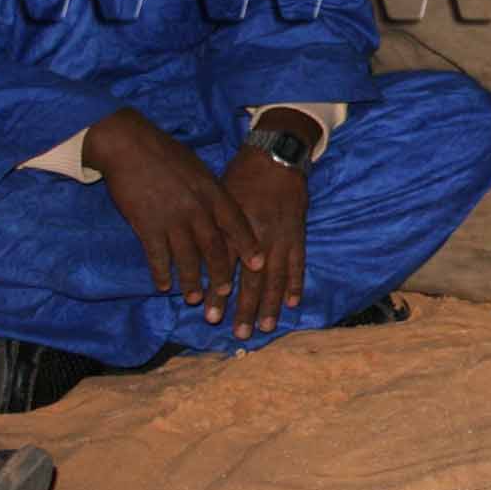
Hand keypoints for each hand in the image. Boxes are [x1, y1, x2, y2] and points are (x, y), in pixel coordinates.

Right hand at [86, 107, 262, 321]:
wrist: (130, 145)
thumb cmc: (165, 154)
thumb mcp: (198, 168)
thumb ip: (210, 192)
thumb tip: (220, 212)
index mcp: (212, 192)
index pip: (236, 224)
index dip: (249, 246)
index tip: (260, 265)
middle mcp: (197, 208)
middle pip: (214, 248)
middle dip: (221, 274)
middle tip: (224, 294)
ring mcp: (172, 219)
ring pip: (187, 258)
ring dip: (192, 281)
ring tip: (194, 298)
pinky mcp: (147, 225)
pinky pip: (157, 256)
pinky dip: (162, 273)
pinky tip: (163, 286)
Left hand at [217, 109, 315, 338]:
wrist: (276, 156)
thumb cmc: (241, 175)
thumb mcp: (218, 198)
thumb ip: (210, 228)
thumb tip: (192, 254)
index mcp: (235, 228)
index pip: (225, 269)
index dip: (219, 294)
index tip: (210, 316)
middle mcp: (258, 237)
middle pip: (252, 280)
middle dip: (246, 308)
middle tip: (239, 333)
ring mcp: (281, 237)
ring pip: (276, 276)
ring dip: (272, 304)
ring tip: (267, 326)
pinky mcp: (298, 233)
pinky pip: (298, 262)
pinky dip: (296, 282)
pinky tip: (292, 302)